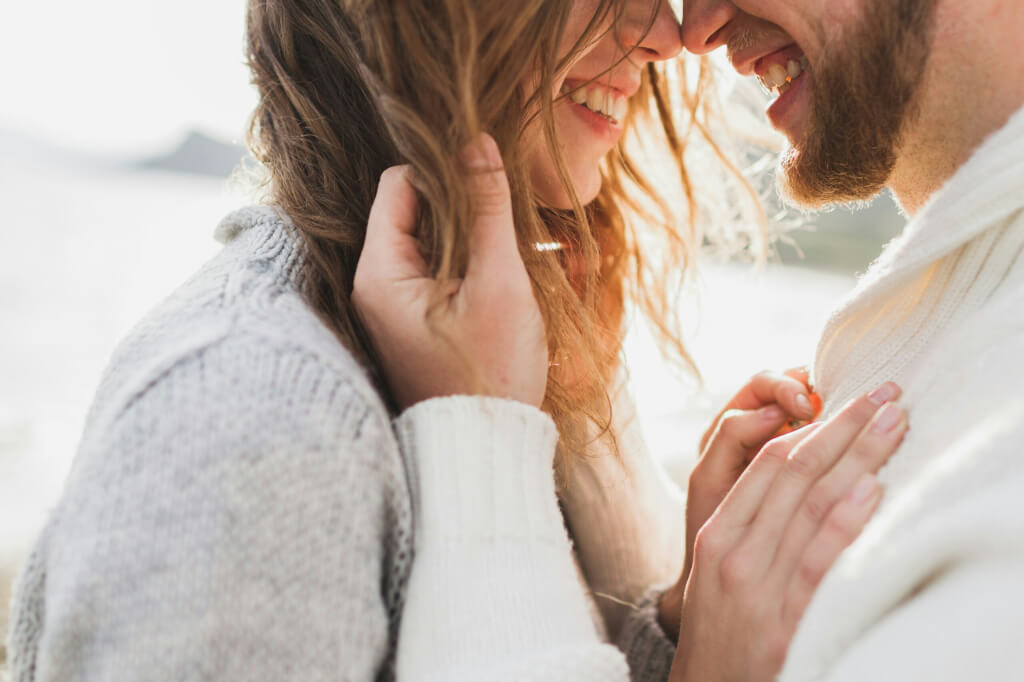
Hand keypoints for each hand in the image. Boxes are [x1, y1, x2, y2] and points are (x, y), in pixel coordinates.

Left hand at [352, 134, 547, 409]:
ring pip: (430, 238)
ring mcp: (394, 305)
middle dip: (460, 202)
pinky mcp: (415, 320)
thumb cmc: (491, 373)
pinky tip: (504, 268)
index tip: (489, 176)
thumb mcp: (498, 283)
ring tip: (512, 243)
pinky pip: (438, 268)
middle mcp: (375, 286)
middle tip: (506, 210)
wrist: (486, 446)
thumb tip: (478, 141)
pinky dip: (468, 259)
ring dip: (469, 231)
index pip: (398, 185)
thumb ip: (488, 209)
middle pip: (412, 210)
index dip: (444, 171)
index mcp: (380, 275)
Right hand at [668, 383, 908, 681]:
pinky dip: (847, 519)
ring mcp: (757, 585)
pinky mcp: (785, 621)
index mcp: (715, 531)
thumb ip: (752, 521)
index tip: (851, 398)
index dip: (813, 423)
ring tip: (894, 424)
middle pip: (793, 471)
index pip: (767, 462)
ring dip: (858, 457)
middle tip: (884, 393)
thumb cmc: (720, 626)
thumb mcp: (719, 567)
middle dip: (844, 426)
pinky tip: (873, 487)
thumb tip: (805, 467)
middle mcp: (733, 550)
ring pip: (811, 504)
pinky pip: (818, 559)